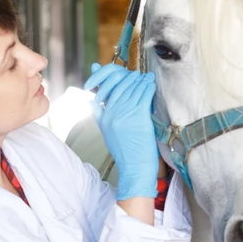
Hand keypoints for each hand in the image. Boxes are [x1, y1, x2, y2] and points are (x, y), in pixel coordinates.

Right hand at [84, 63, 158, 200]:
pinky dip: (148, 88)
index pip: (109, 91)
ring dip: (141, 81)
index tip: (125, 75)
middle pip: (121, 88)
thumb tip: (91, 100)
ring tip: (147, 76)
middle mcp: (112, 114)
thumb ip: (99, 115)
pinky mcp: (138, 118)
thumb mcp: (106, 132)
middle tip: (138, 73)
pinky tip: (151, 84)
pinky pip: (143, 97)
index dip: (118, 81)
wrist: (134, 168)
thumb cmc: (124, 152)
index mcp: (104, 117)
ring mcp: (125, 115)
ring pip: (133, 91)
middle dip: (130, 79)